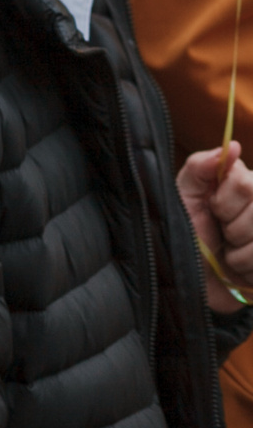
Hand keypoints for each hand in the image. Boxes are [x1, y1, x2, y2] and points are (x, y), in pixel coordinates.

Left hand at [177, 139, 252, 311]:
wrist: (188, 280)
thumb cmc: (184, 234)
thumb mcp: (182, 197)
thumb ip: (199, 167)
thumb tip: (232, 146)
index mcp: (247, 186)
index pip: (248, 185)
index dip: (225, 202)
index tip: (211, 210)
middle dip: (233, 229)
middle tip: (222, 234)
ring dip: (241, 255)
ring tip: (230, 255)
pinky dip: (250, 272)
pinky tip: (242, 272)